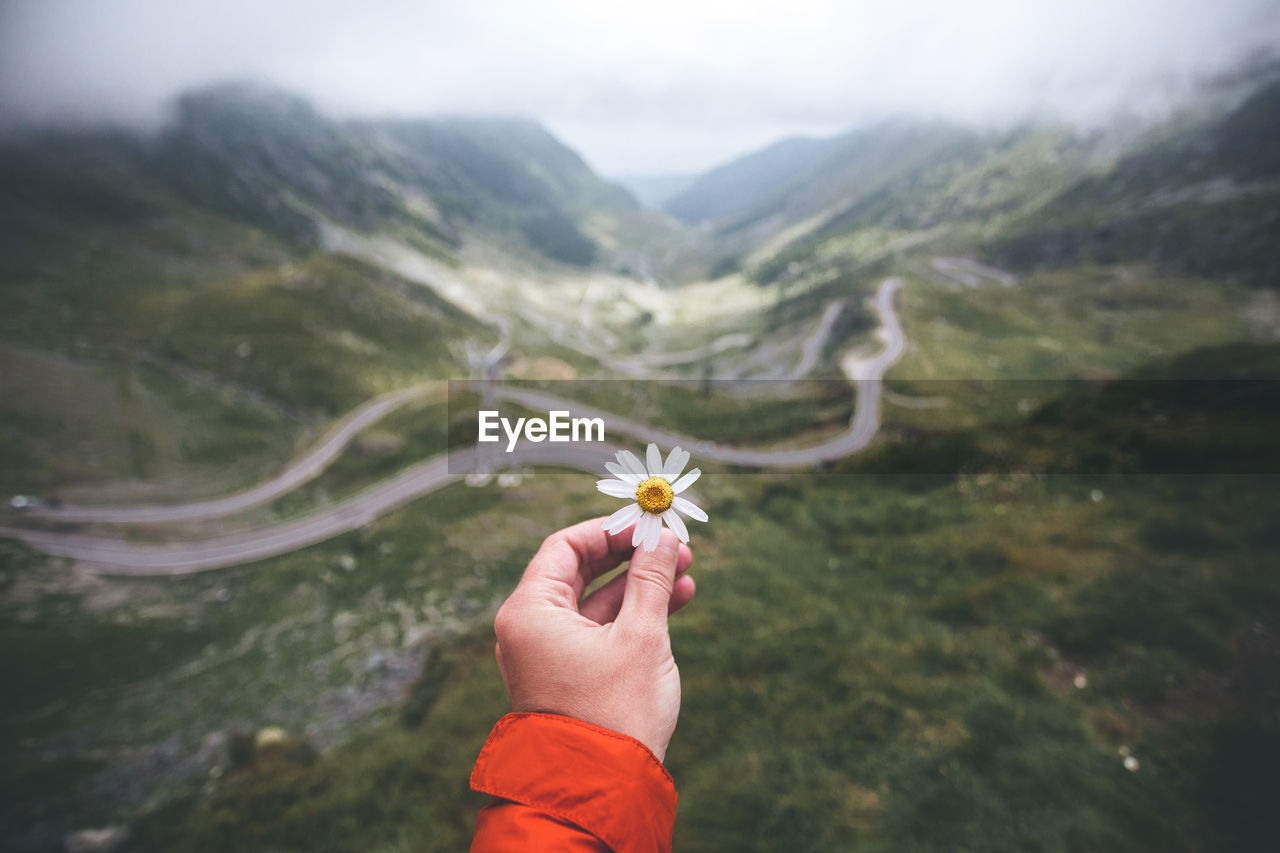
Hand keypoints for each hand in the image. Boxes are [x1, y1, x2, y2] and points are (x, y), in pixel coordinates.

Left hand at [492, 518, 695, 761]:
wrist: (602, 789)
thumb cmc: (614, 713)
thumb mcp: (641, 637)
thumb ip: (651, 580)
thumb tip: (662, 538)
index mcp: (529, 612)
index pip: (565, 547)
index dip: (610, 531)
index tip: (649, 524)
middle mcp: (529, 629)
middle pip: (579, 571)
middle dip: (631, 556)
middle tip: (674, 546)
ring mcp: (548, 653)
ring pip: (595, 601)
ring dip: (639, 585)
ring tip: (686, 572)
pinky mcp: (568, 674)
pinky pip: (599, 629)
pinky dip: (633, 615)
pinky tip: (677, 601)